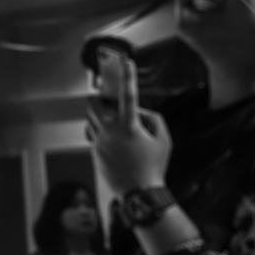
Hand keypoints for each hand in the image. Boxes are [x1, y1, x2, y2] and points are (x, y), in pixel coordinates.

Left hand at [87, 53, 172, 194]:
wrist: (139, 193)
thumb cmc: (154, 166)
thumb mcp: (164, 140)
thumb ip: (153, 118)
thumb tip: (139, 111)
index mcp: (129, 126)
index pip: (128, 95)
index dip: (127, 76)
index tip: (125, 61)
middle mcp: (110, 131)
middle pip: (93, 104)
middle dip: (99, 98)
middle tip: (108, 100)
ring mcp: (99, 142)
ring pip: (90, 120)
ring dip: (99, 116)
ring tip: (114, 124)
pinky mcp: (94, 153)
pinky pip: (92, 136)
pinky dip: (100, 133)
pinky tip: (114, 142)